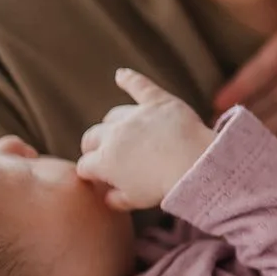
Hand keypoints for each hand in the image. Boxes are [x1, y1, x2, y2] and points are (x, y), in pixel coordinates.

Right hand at [77, 68, 217, 209]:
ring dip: (113, 123)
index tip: (98, 177)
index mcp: (104, 161)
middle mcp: (113, 135)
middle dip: (94, 146)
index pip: (85, 165)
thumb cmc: (163, 186)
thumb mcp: (135, 201)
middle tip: (105, 154)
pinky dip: (130, 79)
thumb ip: (116, 200)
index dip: (91, 172)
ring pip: (113, 115)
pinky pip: (139, 86)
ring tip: (118, 129)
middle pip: (92, 137)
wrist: (191, 164)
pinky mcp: (157, 102)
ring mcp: (134, 116)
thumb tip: (107, 198)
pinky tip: (121, 74)